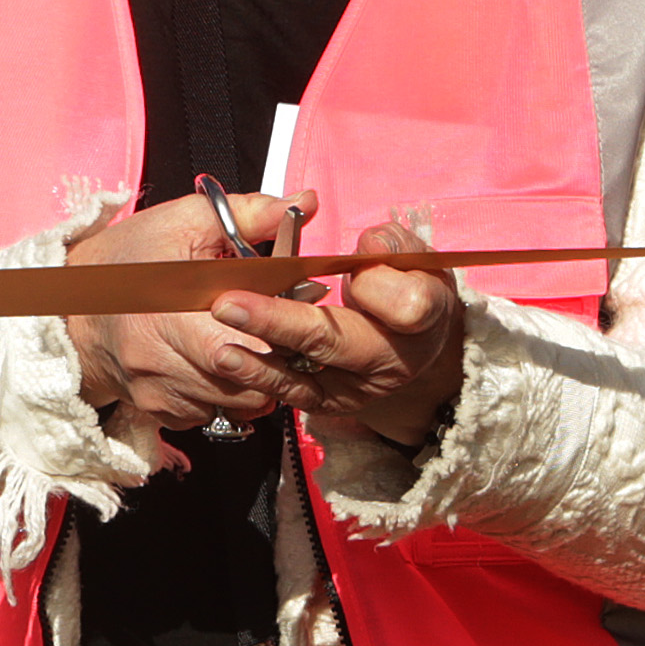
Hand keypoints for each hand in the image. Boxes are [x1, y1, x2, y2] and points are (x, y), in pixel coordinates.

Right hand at [63, 189, 312, 436]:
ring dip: (256, 382)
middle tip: (282, 336)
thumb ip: (249, 213)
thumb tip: (304, 203)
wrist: (70, 306)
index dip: (282, 331)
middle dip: (278, 362)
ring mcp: (159, 391)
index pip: (250, 341)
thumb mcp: (183, 221)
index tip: (291, 315)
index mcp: (171, 310)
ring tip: (254, 349)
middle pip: (251, 382)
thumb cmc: (127, 260)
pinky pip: (214, 416)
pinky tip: (220, 367)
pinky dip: (227, 396)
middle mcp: (161, 360)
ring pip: (238, 406)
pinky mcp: (159, 412)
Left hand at [211, 219, 464, 443]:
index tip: (354, 265)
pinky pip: (290, 393)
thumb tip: (371, 245)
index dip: (378, 287)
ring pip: (306, 378)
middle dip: (280, 323)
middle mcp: (392, 359)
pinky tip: (230, 361)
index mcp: (423, 315)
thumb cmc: (403, 284)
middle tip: (229, 304)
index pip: (407, 306)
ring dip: (259, 362)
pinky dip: (258, 377)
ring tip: (221, 348)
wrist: (407, 337)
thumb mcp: (407, 254)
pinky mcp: (328, 402)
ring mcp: (358, 387)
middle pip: (337, 342)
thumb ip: (390, 243)